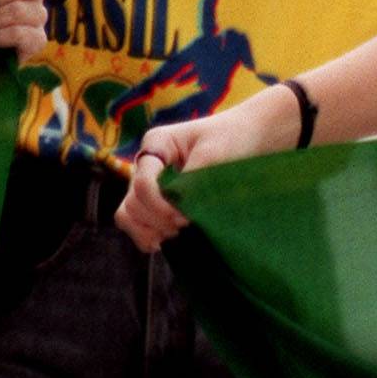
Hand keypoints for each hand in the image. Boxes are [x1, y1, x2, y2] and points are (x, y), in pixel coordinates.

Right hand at [115, 95, 291, 251]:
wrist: (248, 136)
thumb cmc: (232, 138)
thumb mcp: (214, 154)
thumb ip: (192, 182)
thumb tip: (178, 212)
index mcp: (157, 143)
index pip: (143, 184)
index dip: (160, 206)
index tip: (186, 218)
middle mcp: (147, 163)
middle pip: (132, 202)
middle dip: (157, 220)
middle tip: (186, 225)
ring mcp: (149, 182)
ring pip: (128, 214)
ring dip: (149, 230)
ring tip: (177, 235)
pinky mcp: (156, 198)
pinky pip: (137, 221)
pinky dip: (147, 235)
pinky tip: (167, 241)